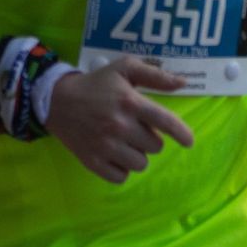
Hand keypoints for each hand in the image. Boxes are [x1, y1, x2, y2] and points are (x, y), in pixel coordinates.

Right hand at [45, 57, 193, 183]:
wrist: (57, 101)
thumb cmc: (97, 84)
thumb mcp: (124, 69)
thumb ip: (155, 75)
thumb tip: (183, 82)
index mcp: (130, 102)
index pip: (165, 122)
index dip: (182, 133)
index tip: (189, 141)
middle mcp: (119, 126)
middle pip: (155, 147)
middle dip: (149, 138)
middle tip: (134, 128)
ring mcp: (105, 146)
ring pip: (140, 164)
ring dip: (137, 154)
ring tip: (123, 141)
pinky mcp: (93, 162)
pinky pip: (121, 177)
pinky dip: (121, 169)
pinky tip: (113, 154)